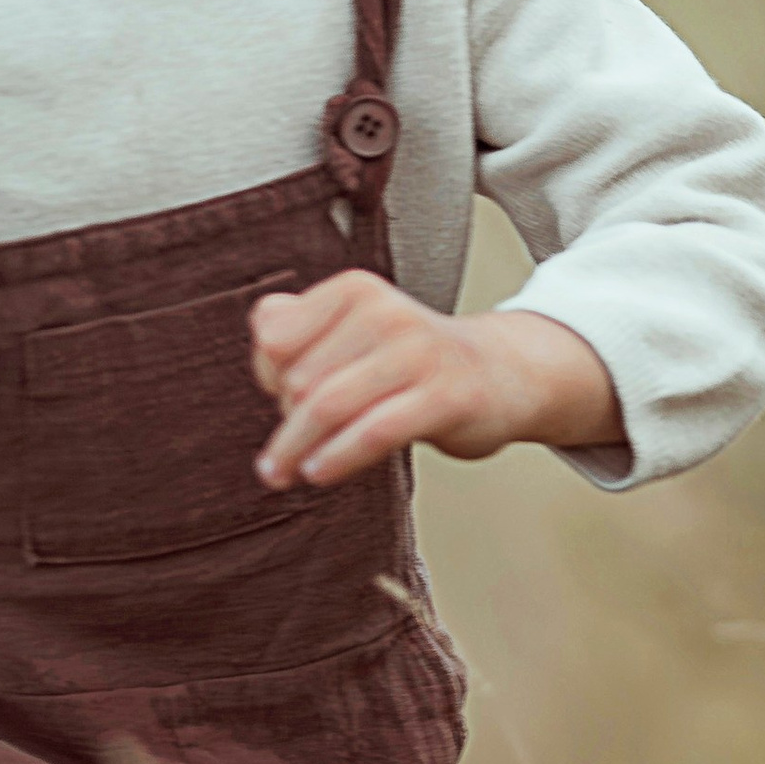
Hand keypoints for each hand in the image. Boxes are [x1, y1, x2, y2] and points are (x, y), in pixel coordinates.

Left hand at [249, 273, 620, 489]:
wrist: (499, 374)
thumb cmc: (412, 360)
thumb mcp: (353, 328)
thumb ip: (297, 325)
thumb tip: (265, 336)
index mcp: (355, 290)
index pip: (275, 337)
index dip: (267, 376)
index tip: (282, 399)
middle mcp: (385, 312)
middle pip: (298, 379)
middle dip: (288, 417)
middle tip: (298, 440)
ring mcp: (418, 353)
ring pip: (328, 406)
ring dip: (295, 447)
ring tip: (282, 472)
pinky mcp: (444, 397)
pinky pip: (373, 431)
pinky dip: (337, 457)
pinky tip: (318, 473)